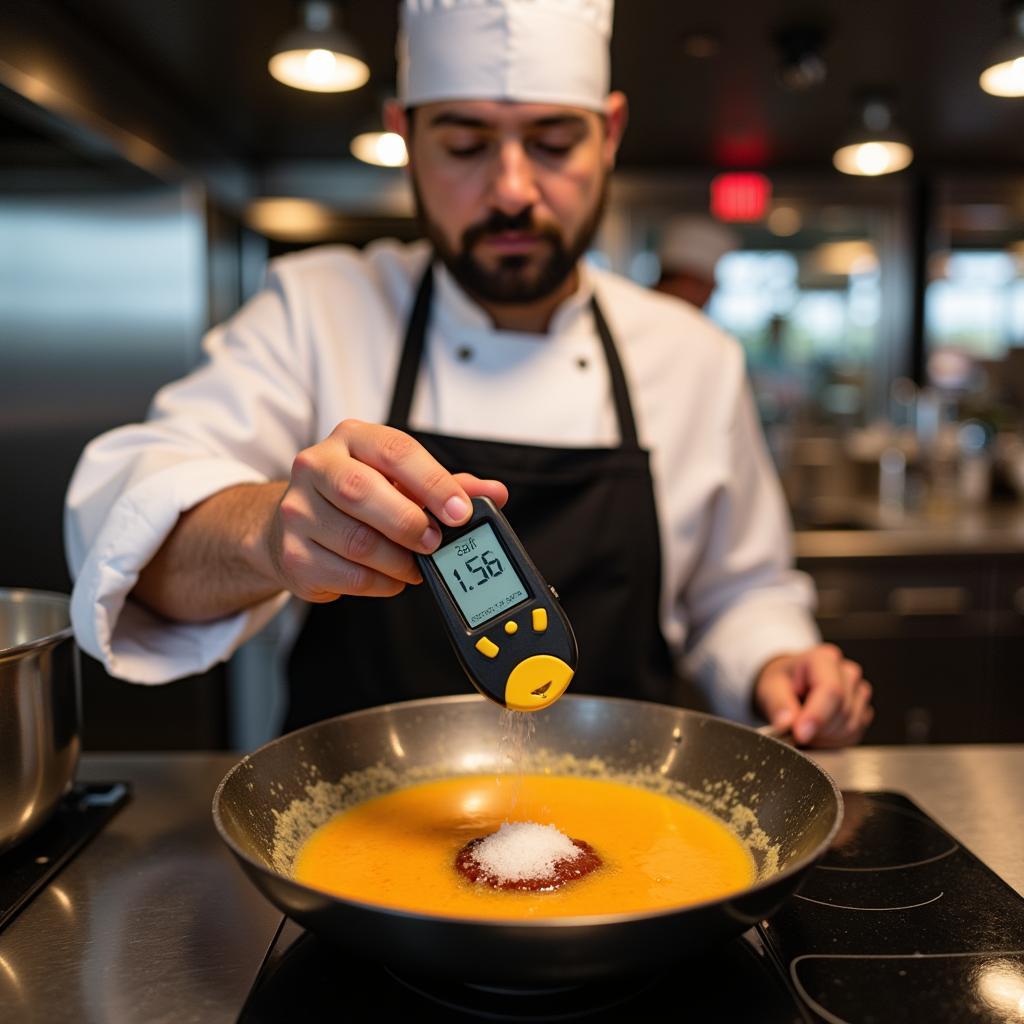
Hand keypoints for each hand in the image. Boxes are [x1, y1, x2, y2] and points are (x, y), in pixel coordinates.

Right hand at [265, 419, 507, 601]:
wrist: (292, 524)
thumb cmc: (355, 498)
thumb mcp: (401, 480)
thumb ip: (448, 485)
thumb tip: (494, 494)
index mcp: (351, 439)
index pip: (395, 452)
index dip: (433, 482)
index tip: (460, 511)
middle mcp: (316, 467)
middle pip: (363, 493)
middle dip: (410, 524)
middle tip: (435, 542)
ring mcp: (298, 511)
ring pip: (358, 542)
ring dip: (399, 561)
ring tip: (414, 564)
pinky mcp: (293, 554)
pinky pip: (348, 575)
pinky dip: (381, 582)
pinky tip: (389, 576)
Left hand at [753, 643, 873, 748]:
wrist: (792, 684)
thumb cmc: (783, 681)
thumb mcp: (770, 687)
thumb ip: (777, 704)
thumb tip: (785, 723)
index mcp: (824, 659)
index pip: (831, 690)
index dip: (818, 716)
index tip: (801, 734)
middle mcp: (847, 672)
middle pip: (842, 710)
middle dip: (818, 728)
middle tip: (795, 728)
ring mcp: (859, 691)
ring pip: (850, 725)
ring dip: (825, 736)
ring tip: (805, 725)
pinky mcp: (864, 710)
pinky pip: (854, 734)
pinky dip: (834, 740)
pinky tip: (819, 730)